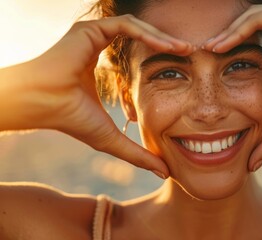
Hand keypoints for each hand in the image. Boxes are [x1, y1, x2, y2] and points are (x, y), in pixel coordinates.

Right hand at [3, 15, 193, 177]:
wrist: (43, 104)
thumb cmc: (71, 119)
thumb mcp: (112, 139)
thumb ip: (137, 153)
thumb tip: (165, 173)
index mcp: (99, 63)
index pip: (136, 55)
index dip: (162, 60)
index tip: (185, 68)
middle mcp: (97, 44)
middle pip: (141, 39)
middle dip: (168, 46)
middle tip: (192, 54)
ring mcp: (93, 34)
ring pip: (137, 29)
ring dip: (162, 38)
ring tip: (185, 50)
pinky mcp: (91, 29)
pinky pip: (126, 26)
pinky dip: (147, 34)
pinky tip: (166, 47)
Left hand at [203, 2, 261, 169]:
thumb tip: (252, 167)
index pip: (249, 49)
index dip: (227, 60)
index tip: (207, 74)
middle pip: (242, 34)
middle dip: (220, 46)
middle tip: (197, 60)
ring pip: (244, 25)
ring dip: (223, 38)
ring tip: (202, 53)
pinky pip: (253, 19)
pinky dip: (235, 31)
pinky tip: (218, 46)